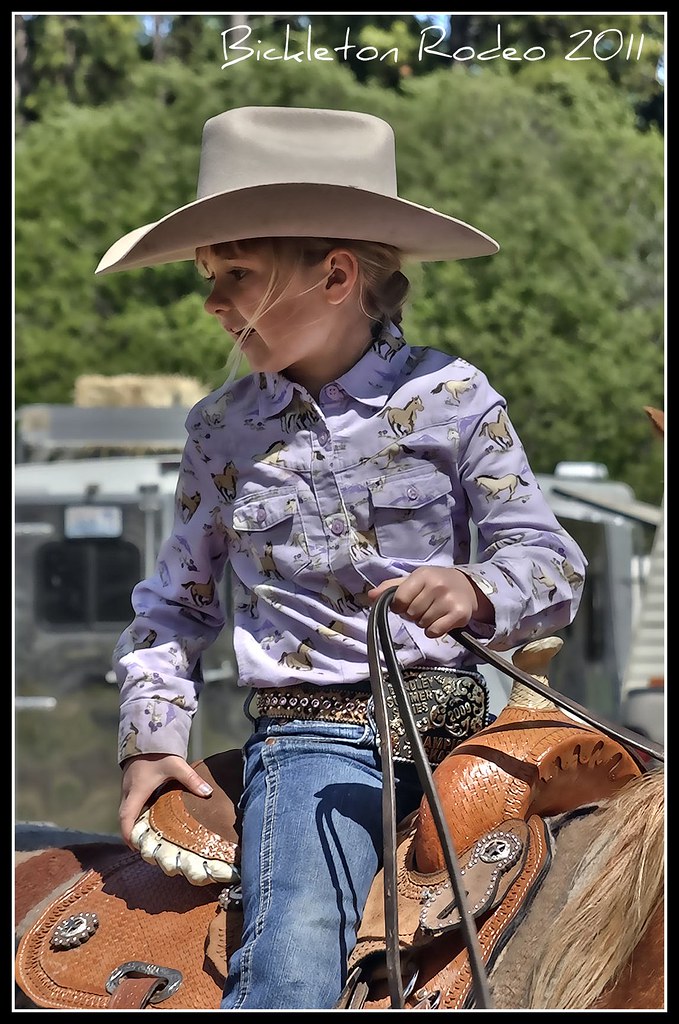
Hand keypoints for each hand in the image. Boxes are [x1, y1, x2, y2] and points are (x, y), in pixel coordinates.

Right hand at [119, 752, 212, 848]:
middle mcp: (129, 792)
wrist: (147, 733)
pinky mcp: (133, 784)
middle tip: (147, 846)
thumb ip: (191, 779)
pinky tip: (153, 816)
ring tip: (151, 836)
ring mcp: (129, 788)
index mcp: (136, 791)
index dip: (129, 835)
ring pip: (128, 811)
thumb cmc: (158, 752)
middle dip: (133, 833)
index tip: (138, 847)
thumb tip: (208, 793)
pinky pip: (132, 803)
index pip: (125, 818)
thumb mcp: (176, 765)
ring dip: (136, 823)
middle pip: (125, 818)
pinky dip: (139, 813)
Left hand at [367, 567, 493, 638]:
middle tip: (424, 606)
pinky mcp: (460, 614)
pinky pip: (434, 632)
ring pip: (422, 624)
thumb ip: (391, 588)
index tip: (405, 604)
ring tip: (433, 612)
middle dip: (413, 614)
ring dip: (424, 622)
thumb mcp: (414, 580)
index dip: (399, 606)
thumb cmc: (435, 584)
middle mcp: (437, 585)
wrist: (467, 587)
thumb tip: (370, 596)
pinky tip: (440, 620)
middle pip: (411, 614)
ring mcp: (449, 600)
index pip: (399, 599)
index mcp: (422, 575)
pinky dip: (434, 631)